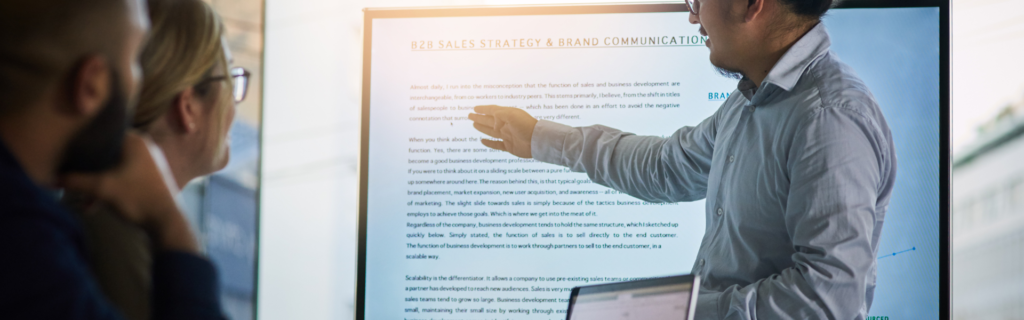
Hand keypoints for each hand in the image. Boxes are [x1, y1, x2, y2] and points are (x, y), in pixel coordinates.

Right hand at [60, 133, 197, 252]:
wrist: (167, 222)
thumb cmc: (136, 198)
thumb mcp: (101, 188)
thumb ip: (75, 180)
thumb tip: (52, 178)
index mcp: (135, 141)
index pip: (103, 132)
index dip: (84, 142)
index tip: (68, 152)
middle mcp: (144, 147)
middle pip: (107, 152)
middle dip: (87, 167)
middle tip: (70, 176)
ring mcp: (148, 163)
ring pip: (113, 167)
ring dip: (96, 182)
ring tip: (81, 199)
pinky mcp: (149, 178)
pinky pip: (122, 177)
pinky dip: (109, 187)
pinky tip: (93, 206)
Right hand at [468, 105, 538, 157]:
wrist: (537, 141)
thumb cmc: (526, 126)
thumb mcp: (511, 115)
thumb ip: (498, 116)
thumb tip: (493, 125)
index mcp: (507, 115)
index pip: (492, 111)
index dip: (483, 109)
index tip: (474, 108)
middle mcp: (506, 125)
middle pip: (489, 120)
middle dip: (479, 118)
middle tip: (469, 115)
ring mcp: (507, 136)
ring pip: (491, 131)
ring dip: (482, 127)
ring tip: (474, 124)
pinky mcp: (509, 146)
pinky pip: (496, 144)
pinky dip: (489, 143)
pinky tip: (482, 141)